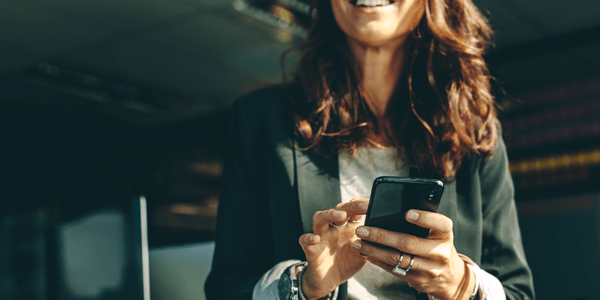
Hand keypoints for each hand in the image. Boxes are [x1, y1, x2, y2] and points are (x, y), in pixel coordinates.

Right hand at [298, 198, 368, 299]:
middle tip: (365, 206)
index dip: (364, 204)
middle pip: (340, 209)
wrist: (330, 280)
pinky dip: (308, 238)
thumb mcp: (365, 253)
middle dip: (352, 206)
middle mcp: (334, 228)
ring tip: (341, 215)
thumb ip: (373, 243)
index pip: (355, 209)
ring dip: (329, 214)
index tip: (376, 203)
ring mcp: (321, 236)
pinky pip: (305, 240)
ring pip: (320, 218)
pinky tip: (316, 239)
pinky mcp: (311, 249)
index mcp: (348, 226)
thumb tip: (389, 235)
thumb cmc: (347, 262)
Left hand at [352, 210, 475, 299]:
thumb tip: (394, 208)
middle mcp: (440, 253)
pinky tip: (367, 253)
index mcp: (445, 234)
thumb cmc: (437, 244)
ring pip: (396, 259)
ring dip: (374, 250)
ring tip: (359, 241)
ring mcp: (429, 269)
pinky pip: (394, 270)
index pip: (440, 224)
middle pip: (408, 243)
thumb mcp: (438, 232)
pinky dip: (378, 260)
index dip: (424, 218)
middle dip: (381, 235)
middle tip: (363, 229)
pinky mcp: (418, 281)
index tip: (407, 213)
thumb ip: (423, 221)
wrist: (450, 276)